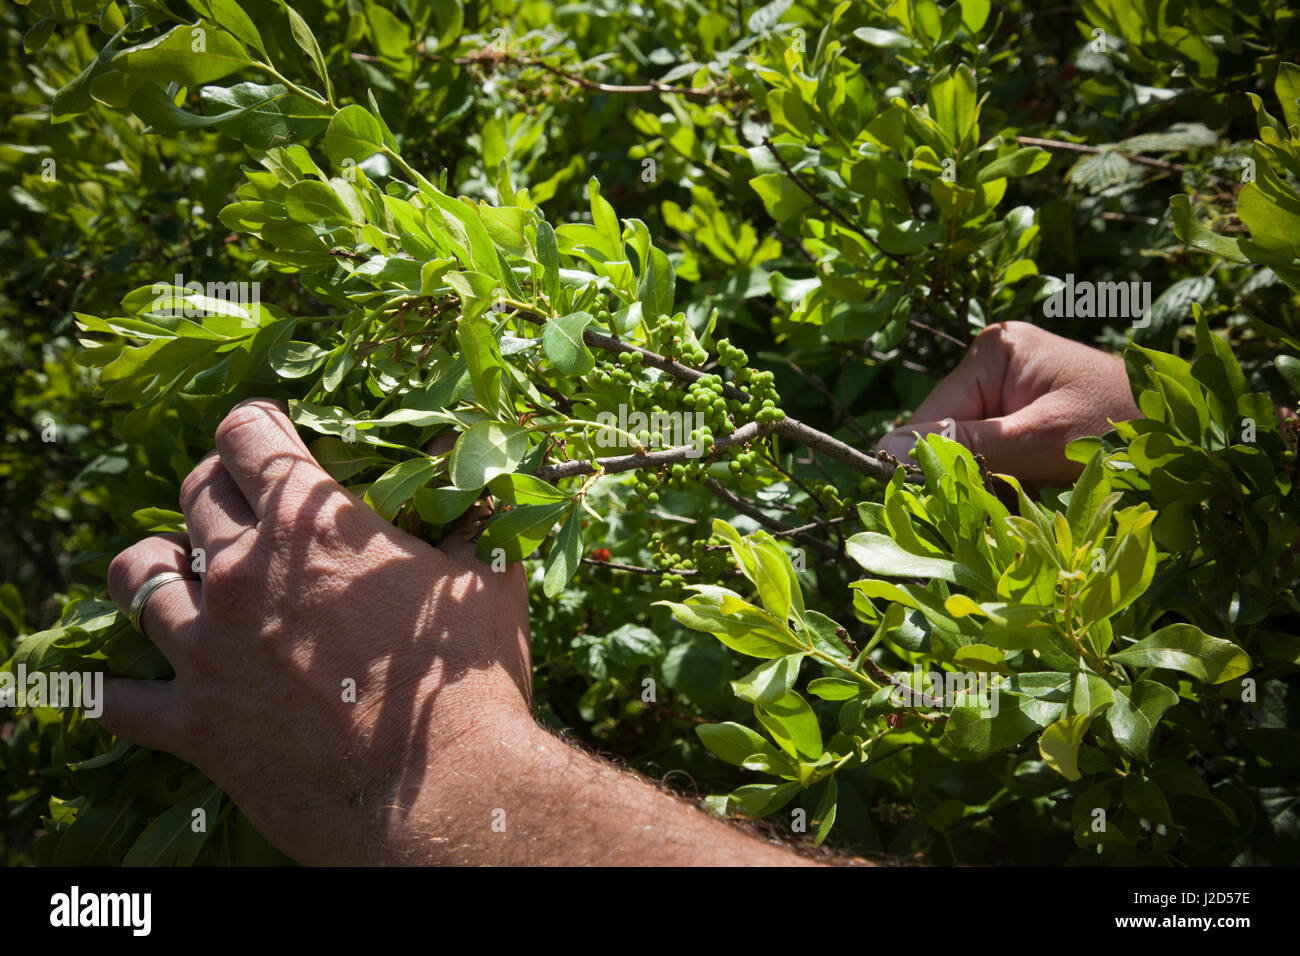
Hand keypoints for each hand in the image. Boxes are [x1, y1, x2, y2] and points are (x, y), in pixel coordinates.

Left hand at [103, 400, 807, 865]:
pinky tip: (124, 680)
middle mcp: (243, 571)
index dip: (254, 425)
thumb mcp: (490, 580)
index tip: (264, 432)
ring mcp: (207, 646)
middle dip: (216, 489)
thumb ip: (481, 523)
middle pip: (194, 494)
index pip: (247, 435)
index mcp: (311, 522)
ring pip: (139, 576)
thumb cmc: (471, 680)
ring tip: (175, 570)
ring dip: (156, 564)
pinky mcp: (192, 722)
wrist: (444, 792)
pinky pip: (115, 697)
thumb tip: (500, 488)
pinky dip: (112, 685)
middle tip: (238, 506)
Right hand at [876, 321, 1139, 489]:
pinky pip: (998, 453)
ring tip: (1018, 508)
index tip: (930, 506)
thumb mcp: (1037, 441)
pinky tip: (1030, 499)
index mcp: (994, 352)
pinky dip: (1009, 482)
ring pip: (974, 450)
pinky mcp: (1030, 412)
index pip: (930, 414)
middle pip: (950, 433)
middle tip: (989, 513)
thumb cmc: (1122, 428)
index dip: (928, 462)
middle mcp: (998, 362)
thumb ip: (965, 445)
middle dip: (966, 475)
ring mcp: (1015, 386)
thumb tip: (884, 448)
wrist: (1193, 433)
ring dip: (989, 485)